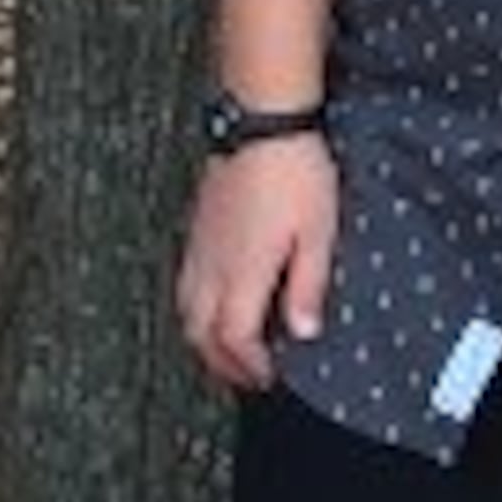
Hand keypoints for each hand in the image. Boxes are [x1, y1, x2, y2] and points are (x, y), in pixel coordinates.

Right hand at [177, 140, 338, 393]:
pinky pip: (184, 288)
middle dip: (223, 364)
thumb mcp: (317, 231)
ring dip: (206, 341)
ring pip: (187, 315)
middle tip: (249, 376)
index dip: (250, 366)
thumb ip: (307, 286)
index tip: (271, 377)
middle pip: (201, 336)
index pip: (234, 340)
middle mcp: (210, 270)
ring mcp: (197, 250)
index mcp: (241, 275)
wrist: (261, 124)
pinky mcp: (195, 231)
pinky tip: (215, 306)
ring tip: (231, 351)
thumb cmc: (295, 173)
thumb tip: (302, 333)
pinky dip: (196, 312)